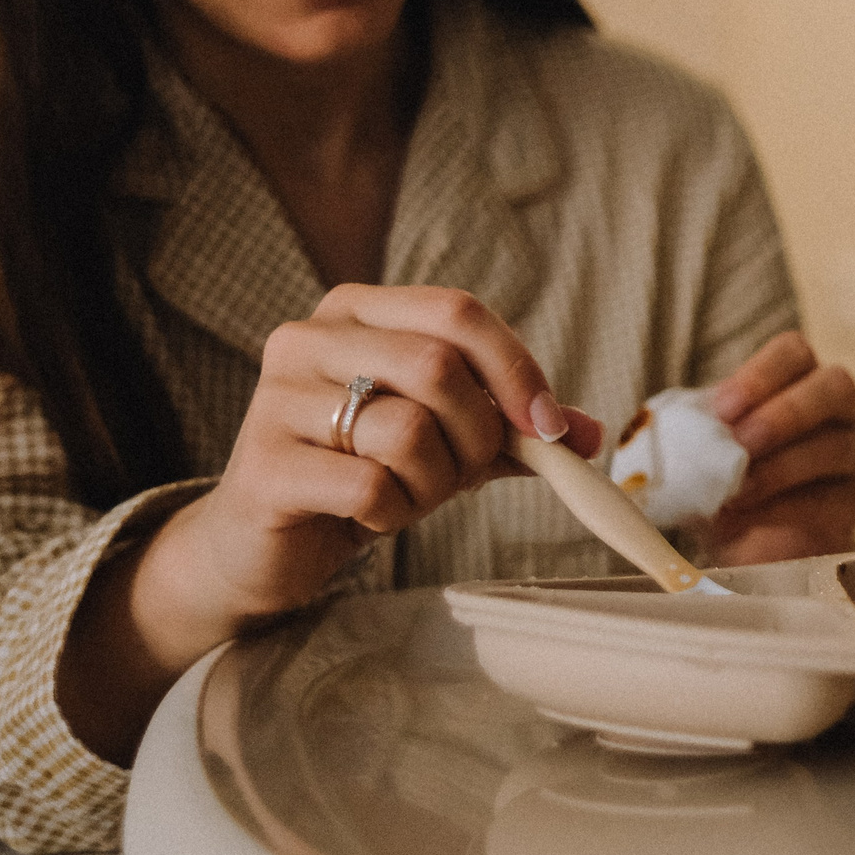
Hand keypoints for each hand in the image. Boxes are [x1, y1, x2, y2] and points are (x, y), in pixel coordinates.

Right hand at [59, 284, 596, 762]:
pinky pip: (371, 485)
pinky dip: (394, 511)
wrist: (265, 543)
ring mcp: (275, 399)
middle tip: (465, 473)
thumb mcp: (447, 440)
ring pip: (407, 429)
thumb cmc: (362, 473)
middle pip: (438, 367)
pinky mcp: (263, 465)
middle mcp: (307, 338)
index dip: (515, 370)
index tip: (547, 429)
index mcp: (356, 311)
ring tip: (409, 494)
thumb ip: (514, 430)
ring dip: (435, 480)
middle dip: (477, 435)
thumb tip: (591, 433)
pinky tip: (371, 514)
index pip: (458, 312)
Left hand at [707, 331, 854, 563]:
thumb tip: (667, 427)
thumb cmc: (724, 479)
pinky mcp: (852, 504)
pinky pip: (830, 500)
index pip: (794, 353)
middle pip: (835, 386)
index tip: (723, 409)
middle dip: (784, 414)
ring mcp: (854, 455)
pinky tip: (750, 519)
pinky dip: (785, 510)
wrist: (745, 540)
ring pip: (838, 446)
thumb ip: (696, 430)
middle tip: (741, 444)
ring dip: (781, 468)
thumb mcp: (704, 448)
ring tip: (737, 491)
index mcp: (798, 380)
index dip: (761, 375)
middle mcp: (837, 410)